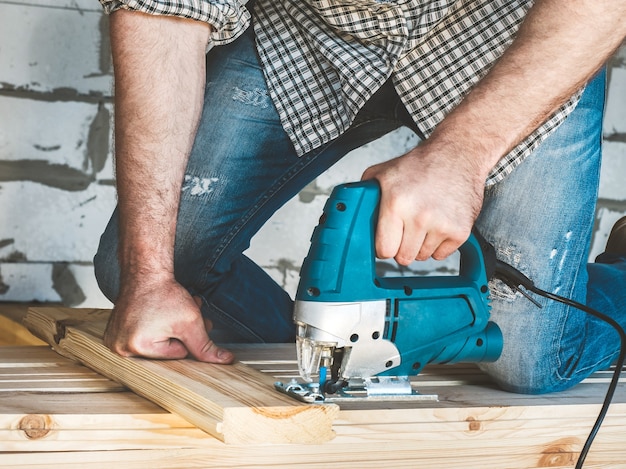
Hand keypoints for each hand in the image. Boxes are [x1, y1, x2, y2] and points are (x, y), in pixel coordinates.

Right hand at [104, 276, 232, 362]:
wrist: (145, 272)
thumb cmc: (164, 294)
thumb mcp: (191, 322)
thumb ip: (206, 346)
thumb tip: (225, 361)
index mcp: (136, 347)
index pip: (177, 354)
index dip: (187, 335)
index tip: (184, 319)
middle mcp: (120, 347)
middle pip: (166, 351)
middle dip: (181, 333)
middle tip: (184, 314)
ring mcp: (114, 340)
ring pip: (157, 343)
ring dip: (171, 329)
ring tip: (173, 311)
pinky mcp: (115, 332)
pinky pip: (143, 337)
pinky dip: (156, 327)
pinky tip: (158, 314)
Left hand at [362, 141, 485, 264]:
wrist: (457, 154)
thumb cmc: (421, 165)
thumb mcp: (383, 173)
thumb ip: (364, 193)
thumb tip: (349, 211)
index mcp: (396, 203)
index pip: (384, 250)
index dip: (383, 247)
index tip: (387, 240)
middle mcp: (419, 216)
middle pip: (403, 258)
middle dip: (401, 246)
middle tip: (406, 229)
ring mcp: (442, 225)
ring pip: (423, 257)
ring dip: (420, 245)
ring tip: (424, 221)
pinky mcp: (460, 231)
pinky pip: (442, 255)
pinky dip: (439, 245)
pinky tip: (438, 225)